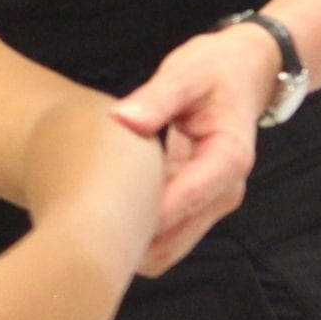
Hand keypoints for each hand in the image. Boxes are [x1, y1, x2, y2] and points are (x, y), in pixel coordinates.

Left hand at [109, 25, 279, 274]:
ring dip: (132, 241)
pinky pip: (165, 234)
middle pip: (174, 240)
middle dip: (131, 239)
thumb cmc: (214, 71)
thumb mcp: (186, 74)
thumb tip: (121, 120)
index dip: (142, 214)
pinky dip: (137, 231)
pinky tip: (104, 210)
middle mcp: (225, 191)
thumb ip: (156, 98)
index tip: (97, 213)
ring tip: (85, 221)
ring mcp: (212, 202)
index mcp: (228, 159)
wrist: (243, 74)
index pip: (184, 200)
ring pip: (167, 247)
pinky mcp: (196, 204)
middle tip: (77, 225)